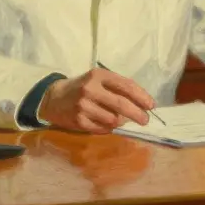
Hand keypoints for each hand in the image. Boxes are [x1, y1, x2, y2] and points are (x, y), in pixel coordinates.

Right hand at [38, 67, 156, 133]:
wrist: (53, 98)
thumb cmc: (82, 87)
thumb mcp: (98, 80)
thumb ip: (118, 88)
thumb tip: (142, 103)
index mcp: (98, 75)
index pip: (125, 86)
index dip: (141, 97)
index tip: (151, 105)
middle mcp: (90, 89)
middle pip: (121, 104)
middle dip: (137, 113)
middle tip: (145, 120)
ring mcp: (83, 106)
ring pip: (113, 119)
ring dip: (120, 121)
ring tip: (119, 119)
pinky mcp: (78, 121)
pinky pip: (103, 128)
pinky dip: (109, 128)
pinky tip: (106, 123)